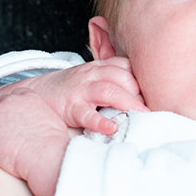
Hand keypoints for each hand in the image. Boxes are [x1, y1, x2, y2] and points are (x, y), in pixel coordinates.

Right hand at [2, 57, 147, 134]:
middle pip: (124, 78)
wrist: (36, 92)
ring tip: (143, 117)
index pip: (129, 69)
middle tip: (157, 111)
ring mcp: (82, 89)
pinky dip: (100, 121)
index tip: (159, 97)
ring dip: (129, 103)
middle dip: (142, 94)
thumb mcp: (95, 77)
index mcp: (103, 67)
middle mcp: (94, 74)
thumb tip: (144, 95)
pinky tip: (112, 129)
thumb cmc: (73, 88)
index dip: (144, 82)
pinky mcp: (71, 106)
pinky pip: (87, 113)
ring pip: (110, 91)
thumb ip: (116, 81)